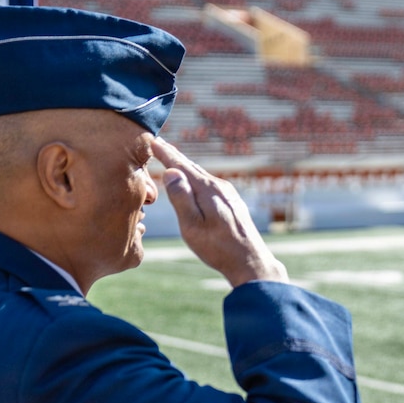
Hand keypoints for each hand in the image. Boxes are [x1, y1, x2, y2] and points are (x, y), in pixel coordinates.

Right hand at [151, 138, 288, 286]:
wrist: (250, 262)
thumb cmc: (218, 247)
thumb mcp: (192, 226)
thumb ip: (181, 198)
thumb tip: (171, 171)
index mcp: (207, 189)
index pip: (181, 166)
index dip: (165, 153)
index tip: (153, 140)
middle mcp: (220, 187)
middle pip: (192, 168)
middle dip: (175, 156)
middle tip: (160, 144)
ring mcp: (229, 195)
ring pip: (203, 176)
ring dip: (187, 168)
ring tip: (175, 161)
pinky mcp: (233, 204)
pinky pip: (210, 186)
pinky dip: (198, 180)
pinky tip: (196, 184)